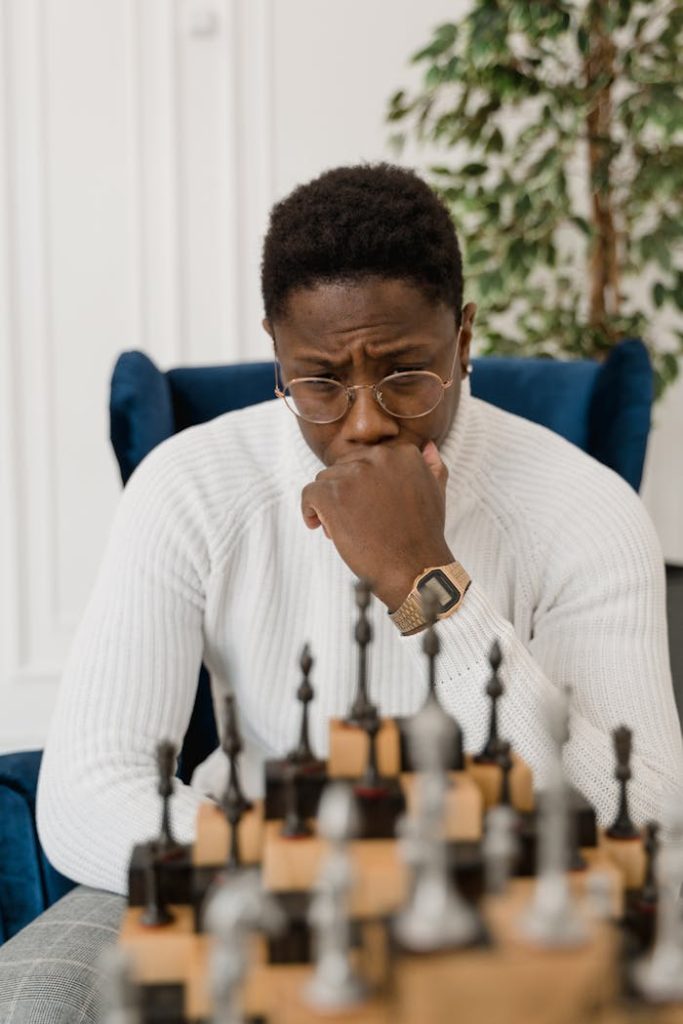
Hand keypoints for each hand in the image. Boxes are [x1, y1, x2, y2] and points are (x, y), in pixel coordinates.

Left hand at [301, 441, 453, 610]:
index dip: (363, 485)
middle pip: (344, 468)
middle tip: (355, 521)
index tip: (367, 506)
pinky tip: (319, 526)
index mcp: (402, 454)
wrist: (414, 568)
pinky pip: (309, 494)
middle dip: (345, 493)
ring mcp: (354, 475)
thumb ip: (431, 467)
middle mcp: (378, 458)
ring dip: (329, 504)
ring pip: (325, 480)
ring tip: (344, 529)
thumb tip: (427, 447)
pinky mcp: (332, 495)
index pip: (366, 459)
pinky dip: (309, 511)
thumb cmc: (423, 535)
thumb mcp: (436, 493)